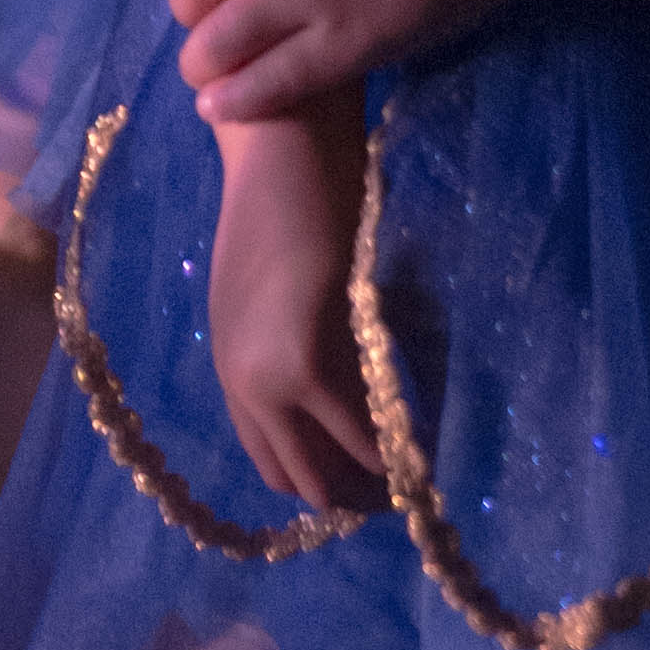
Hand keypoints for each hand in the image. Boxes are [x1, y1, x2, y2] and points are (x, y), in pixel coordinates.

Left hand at [205, 101, 378, 511]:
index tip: (355, 491)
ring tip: (415, 480)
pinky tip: (419, 446)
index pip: (270, 460)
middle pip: (298, 475)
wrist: (279, 149)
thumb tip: (331, 397)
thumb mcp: (260, 294)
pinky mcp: (309, 363)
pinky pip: (360, 427)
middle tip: (393, 499)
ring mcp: (272, 378)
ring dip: (373, 477)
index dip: (315, 482)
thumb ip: (282, 348)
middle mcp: (244, 386)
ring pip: (332, 462)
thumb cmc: (277, 201)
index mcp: (229, 369)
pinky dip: (391, 444)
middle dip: (345, 495)